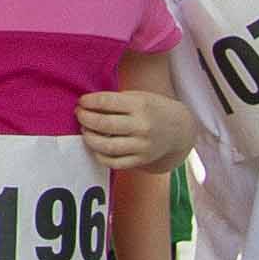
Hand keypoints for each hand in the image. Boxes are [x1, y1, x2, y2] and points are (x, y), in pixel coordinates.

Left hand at [75, 88, 193, 172]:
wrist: (179, 130)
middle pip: (103, 124)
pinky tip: (96, 146)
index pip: (107, 102)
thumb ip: (116, 101)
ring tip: (85, 130)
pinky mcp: (140, 160)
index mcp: (140, 105)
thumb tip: (86, 106)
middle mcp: (142, 126)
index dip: (89, 102)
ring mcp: (141, 146)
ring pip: (105, 146)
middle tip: (79, 114)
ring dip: (89, 138)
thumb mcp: (139, 97)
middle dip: (85, 118)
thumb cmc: (152, 109)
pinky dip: (99, 155)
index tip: (82, 101)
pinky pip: (113, 162)